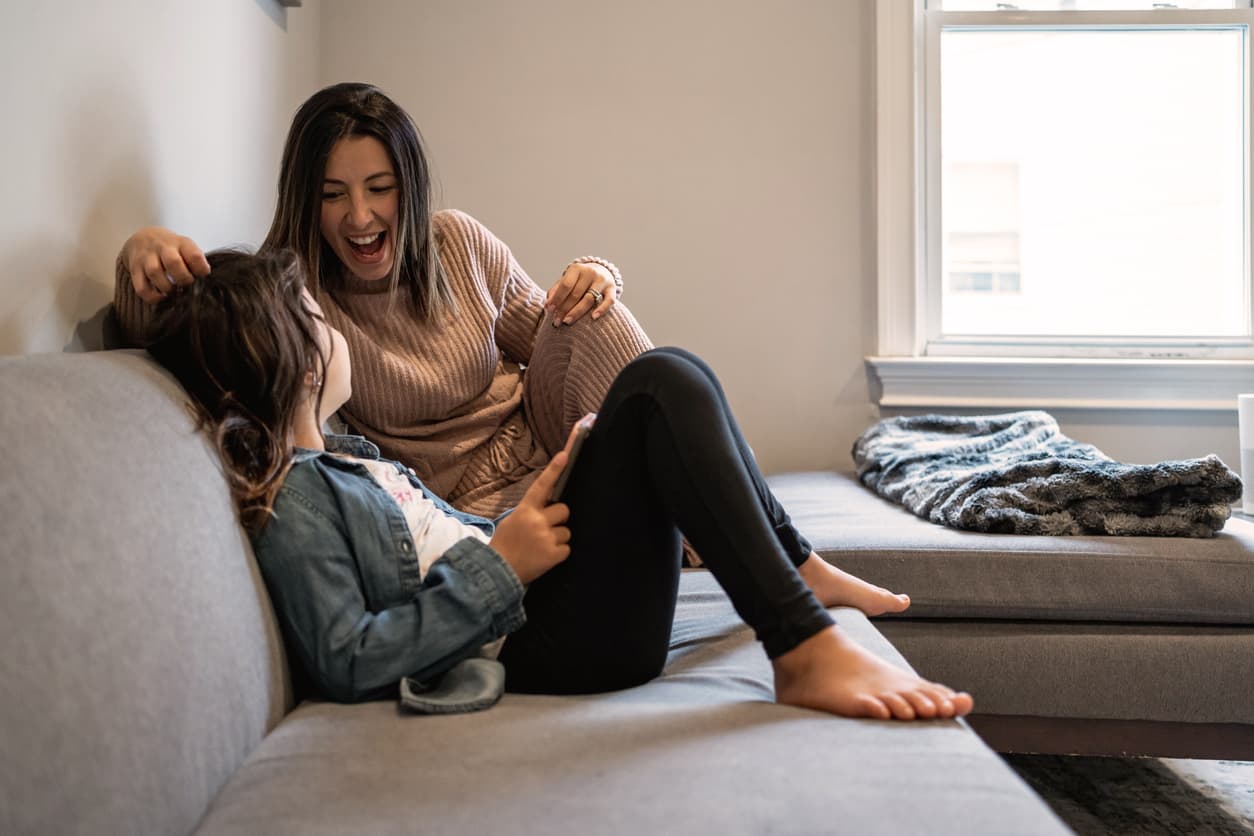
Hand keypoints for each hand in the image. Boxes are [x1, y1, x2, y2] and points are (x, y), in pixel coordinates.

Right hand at [124, 227, 210, 303]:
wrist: (143, 238)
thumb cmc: (172, 248)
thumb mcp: (186, 247)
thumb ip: (195, 262)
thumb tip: (205, 284)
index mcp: (181, 243)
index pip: (194, 255)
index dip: (201, 269)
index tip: (202, 275)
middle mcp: (162, 248)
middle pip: (173, 263)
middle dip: (183, 278)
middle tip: (186, 284)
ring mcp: (147, 258)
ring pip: (155, 273)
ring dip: (167, 287)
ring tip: (173, 291)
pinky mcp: (135, 269)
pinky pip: (141, 287)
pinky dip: (152, 296)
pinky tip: (161, 297)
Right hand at [490, 449, 572, 583]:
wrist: (496, 571)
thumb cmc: (504, 545)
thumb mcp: (512, 521)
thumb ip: (530, 512)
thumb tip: (549, 505)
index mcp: (525, 510)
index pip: (542, 485)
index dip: (554, 470)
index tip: (564, 455)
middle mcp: (537, 521)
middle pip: (564, 510)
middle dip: (558, 519)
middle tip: (545, 529)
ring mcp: (546, 538)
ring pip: (566, 531)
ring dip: (557, 539)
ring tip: (541, 547)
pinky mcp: (553, 554)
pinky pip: (566, 549)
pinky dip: (558, 554)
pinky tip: (544, 557)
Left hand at [546, 262, 616, 325]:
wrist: (601, 271)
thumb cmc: (578, 280)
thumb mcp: (567, 280)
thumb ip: (556, 290)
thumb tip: (548, 303)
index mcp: (576, 269)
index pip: (565, 285)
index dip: (557, 298)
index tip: (549, 309)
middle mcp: (590, 273)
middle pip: (576, 294)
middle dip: (564, 309)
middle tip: (556, 321)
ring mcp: (602, 281)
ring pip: (589, 299)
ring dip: (577, 312)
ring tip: (567, 322)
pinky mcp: (612, 289)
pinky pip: (609, 301)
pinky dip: (602, 309)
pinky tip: (594, 318)